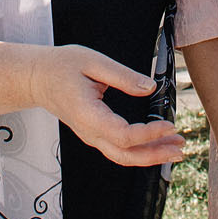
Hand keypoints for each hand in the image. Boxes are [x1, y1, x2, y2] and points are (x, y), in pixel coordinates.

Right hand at [27, 45, 186, 167]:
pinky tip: (157, 144)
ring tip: (175, 149)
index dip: (149, 134)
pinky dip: (140, 151)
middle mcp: (89, 131)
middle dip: (155, 155)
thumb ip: (123, 76)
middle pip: (125, 155)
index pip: (123, 135)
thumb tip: (150, 87)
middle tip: (181, 147)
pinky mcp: (94, 134)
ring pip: (122, 157)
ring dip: (150, 156)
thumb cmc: (61, 67)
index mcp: (88, 114)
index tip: (169, 124)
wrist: (37, 78)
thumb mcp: (93, 61)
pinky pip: (118, 149)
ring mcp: (91, 136)